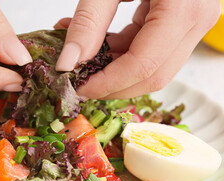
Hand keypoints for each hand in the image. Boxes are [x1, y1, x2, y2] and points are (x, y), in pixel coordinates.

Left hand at [55, 0, 220, 98]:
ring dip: (112, 69)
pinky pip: (149, 50)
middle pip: (152, 75)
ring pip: (151, 68)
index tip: (77, 87)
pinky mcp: (180, 22)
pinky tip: (95, 43)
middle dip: (112, 85)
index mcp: (184, 9)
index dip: (108, 83)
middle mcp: (196, 21)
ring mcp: (191, 23)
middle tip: (78, 80)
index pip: (144, 66)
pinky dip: (119, 52)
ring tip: (79, 56)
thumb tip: (69, 61)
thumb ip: (89, 21)